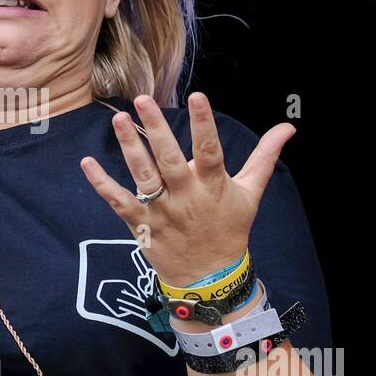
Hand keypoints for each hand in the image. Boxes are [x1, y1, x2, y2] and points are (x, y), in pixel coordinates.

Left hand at [79, 92, 295, 285]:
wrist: (210, 279)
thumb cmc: (230, 229)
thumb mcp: (250, 192)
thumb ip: (265, 156)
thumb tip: (288, 127)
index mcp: (214, 186)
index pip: (210, 150)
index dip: (204, 124)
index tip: (197, 96)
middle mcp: (187, 197)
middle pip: (170, 160)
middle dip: (156, 129)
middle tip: (142, 100)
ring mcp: (162, 211)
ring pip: (144, 177)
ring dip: (129, 149)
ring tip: (117, 119)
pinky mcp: (141, 224)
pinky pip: (118, 202)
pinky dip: (101, 184)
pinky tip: (87, 163)